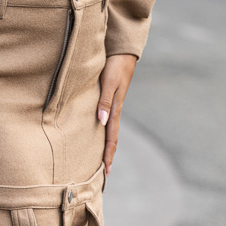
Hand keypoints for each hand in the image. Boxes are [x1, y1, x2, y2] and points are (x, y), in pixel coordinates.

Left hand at [97, 54, 136, 175]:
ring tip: (103, 161)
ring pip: (110, 131)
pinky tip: (101, 136)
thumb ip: (104, 101)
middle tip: (106, 174)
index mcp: (114, 109)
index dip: (108, 154)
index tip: (106, 171)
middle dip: (109, 156)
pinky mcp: (111, 100)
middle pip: (112, 138)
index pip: (111, 137)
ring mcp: (113, 106)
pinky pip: (108, 122)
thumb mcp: (109, 82)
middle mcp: (114, 110)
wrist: (124, 51)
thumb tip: (102, 121)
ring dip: (107, 147)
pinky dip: (105, 134)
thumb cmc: (114, 65)